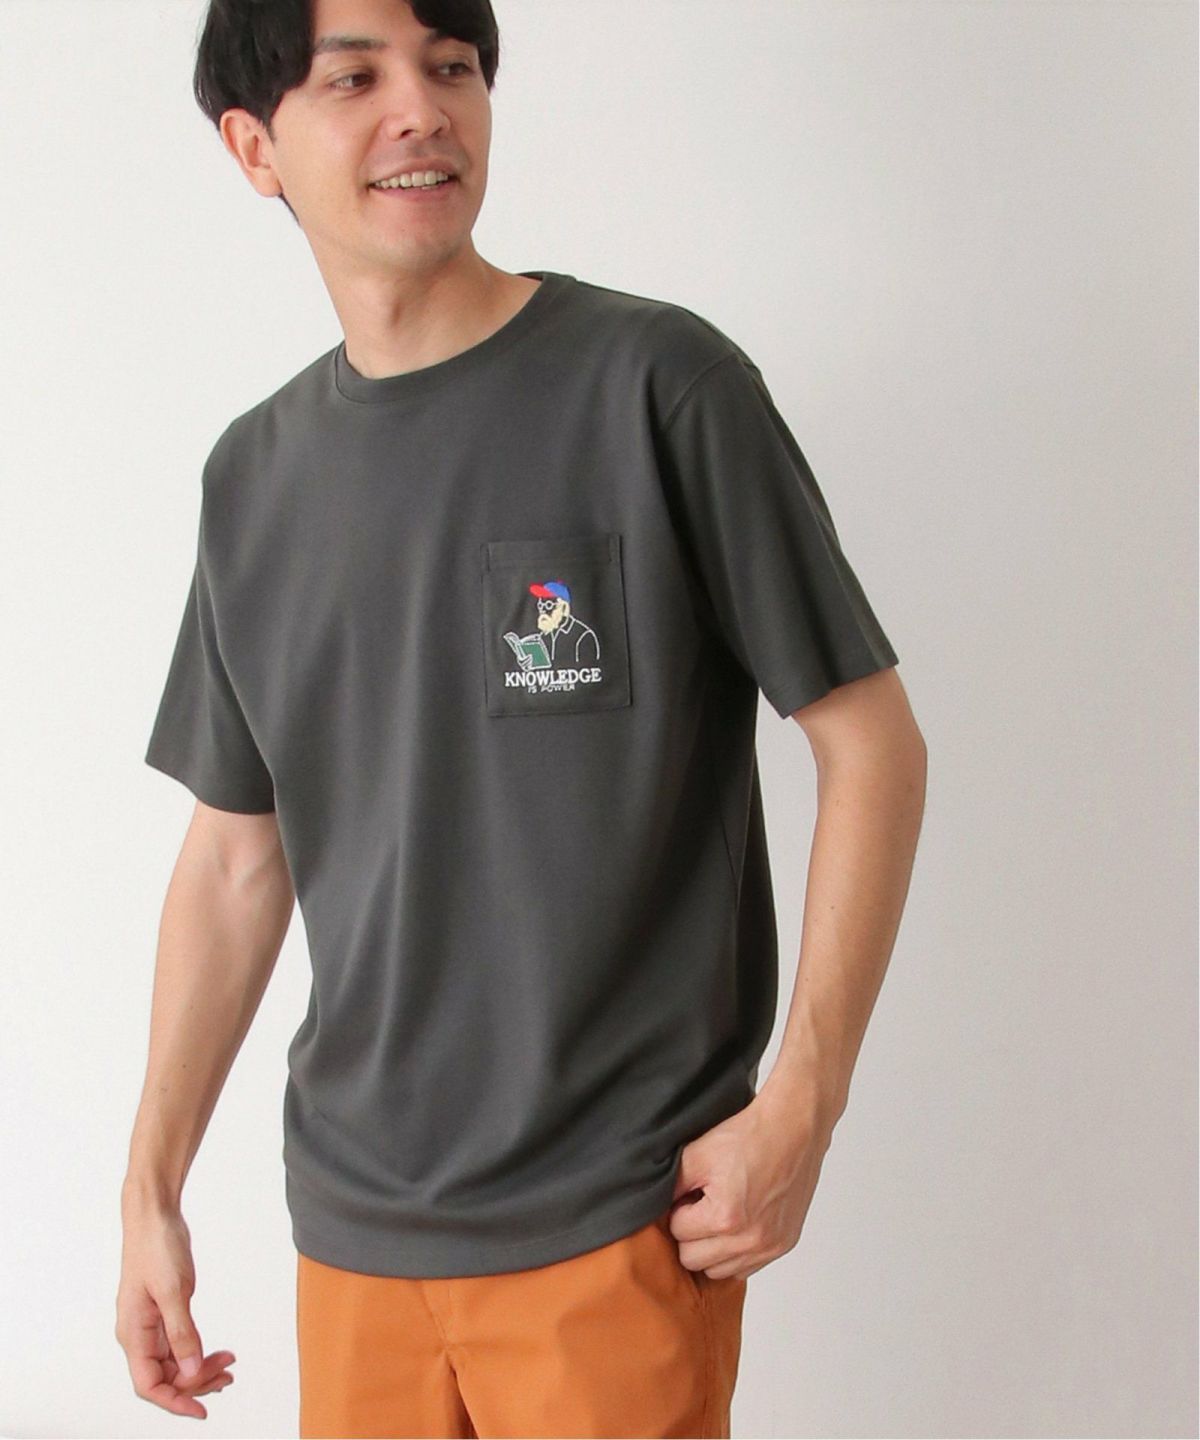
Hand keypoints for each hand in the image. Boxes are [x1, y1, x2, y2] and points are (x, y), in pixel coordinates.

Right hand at [115, 1198, 236, 1419]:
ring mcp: (151, 1324)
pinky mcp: (164, 1312)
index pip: (149, 1385)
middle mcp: (138, 1334)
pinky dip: (198, 1351)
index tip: (202, 1409)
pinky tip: (218, 1353)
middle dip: (195, 1383)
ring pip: (174, 1362)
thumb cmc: (156, 1248)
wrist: (154, 1217)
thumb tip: (191, 1371)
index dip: (175, 1401)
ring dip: (200, 1368)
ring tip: (229, 1366)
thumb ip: (182, 1332)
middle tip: (227, 1376)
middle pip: (165, 1377)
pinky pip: (179, 1344)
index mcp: (133, 1334)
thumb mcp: (172, 1291)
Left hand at [666, 1084, 834, 1281]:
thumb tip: (659, 1208)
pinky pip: (746, 1268)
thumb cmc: (749, 1136)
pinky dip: (736, 1253)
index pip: (678, 1233)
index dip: (680, 1210)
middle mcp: (750, 1240)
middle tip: (701, 1206)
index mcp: (725, 1218)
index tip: (691, 1194)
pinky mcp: (783, 1245)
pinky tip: (737, 1224)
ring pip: (719, 1271)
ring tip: (719, 1215)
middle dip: (691, 1234)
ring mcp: (769, 1246)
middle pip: (694, 1260)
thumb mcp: (697, 1154)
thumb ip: (672, 1185)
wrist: (792, 1129)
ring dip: (712, 1248)